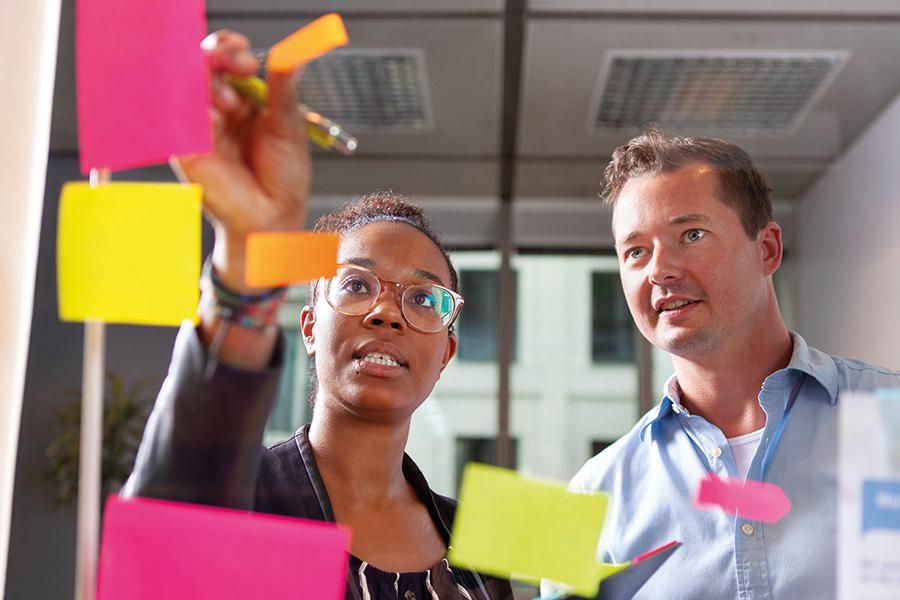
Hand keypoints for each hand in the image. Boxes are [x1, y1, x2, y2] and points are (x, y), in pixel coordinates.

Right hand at [177, 30, 310, 291]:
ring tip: (231, 103)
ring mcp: (200, 126)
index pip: (228, 59)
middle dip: (219, 55)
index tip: (250, 59)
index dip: (233, 49)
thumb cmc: (282, 179)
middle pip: (203, 65)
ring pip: (188, 84)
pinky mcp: (185, 146)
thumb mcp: (288, 125)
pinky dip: (194, 108)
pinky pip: (177, 115)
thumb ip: (282, 87)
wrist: (273, 218)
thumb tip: (290, 53)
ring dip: (209, 82)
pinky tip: (213, 116)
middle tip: (240, 64)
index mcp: (245, 100)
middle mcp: (219, 108)